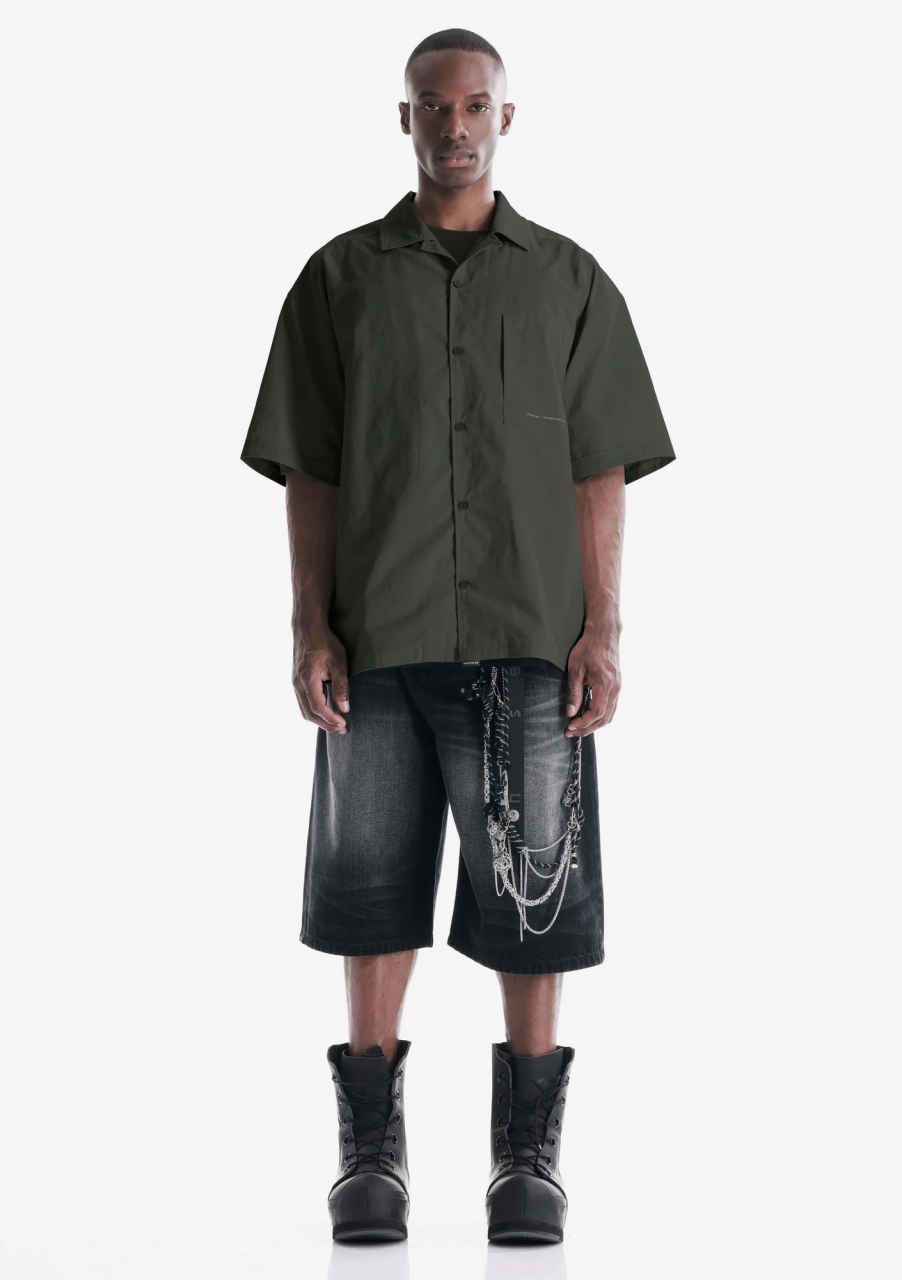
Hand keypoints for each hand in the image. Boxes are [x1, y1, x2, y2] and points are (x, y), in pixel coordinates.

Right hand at [292, 632, 350, 732]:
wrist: (308, 629)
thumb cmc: (324, 643)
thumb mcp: (338, 663)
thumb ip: (341, 686)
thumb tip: (345, 708)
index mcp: (307, 680)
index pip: (318, 707)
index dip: (331, 719)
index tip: (344, 724)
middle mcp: (297, 684)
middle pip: (310, 714)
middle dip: (326, 725)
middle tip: (343, 730)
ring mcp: (295, 684)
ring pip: (304, 711)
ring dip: (320, 721)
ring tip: (335, 725)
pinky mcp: (296, 682)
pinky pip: (302, 703)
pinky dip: (313, 712)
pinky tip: (325, 713)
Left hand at [564, 621, 621, 736]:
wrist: (604, 634)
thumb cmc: (589, 648)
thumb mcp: (576, 669)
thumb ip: (573, 692)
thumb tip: (570, 712)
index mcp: (605, 684)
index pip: (596, 712)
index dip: (583, 723)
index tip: (571, 726)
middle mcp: (615, 688)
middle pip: (604, 718)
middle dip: (587, 728)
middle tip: (571, 732)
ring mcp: (618, 688)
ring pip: (609, 715)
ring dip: (594, 724)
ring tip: (579, 728)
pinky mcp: (617, 686)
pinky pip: (611, 707)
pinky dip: (601, 716)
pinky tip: (589, 717)